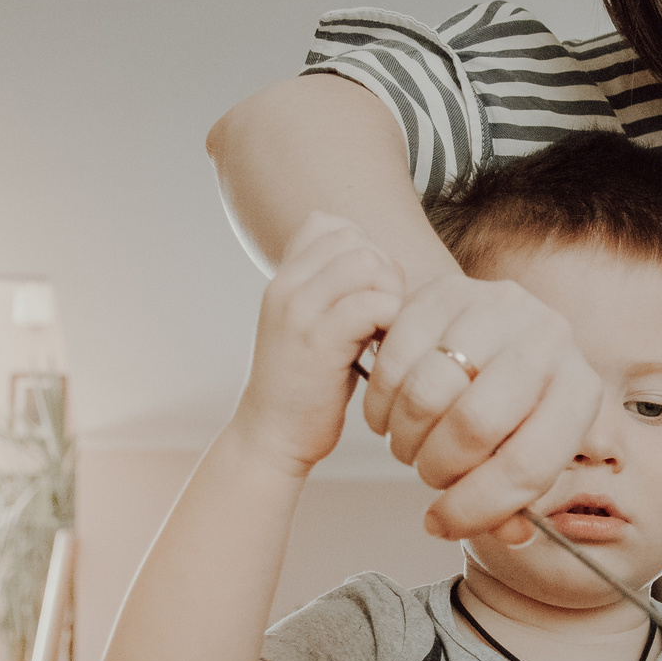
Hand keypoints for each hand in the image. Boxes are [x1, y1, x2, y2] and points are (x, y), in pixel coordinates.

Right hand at [234, 214, 403, 475]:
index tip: (368, 293)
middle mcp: (286, 285)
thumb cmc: (305, 385)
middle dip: (385, 274)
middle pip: (357, 241)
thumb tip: (384, 267)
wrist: (271, 435)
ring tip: (384, 331)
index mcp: (284, 278)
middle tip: (383, 316)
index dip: (364, 251)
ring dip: (391, 296)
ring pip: (368, 264)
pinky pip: (372, 305)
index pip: (331, 225)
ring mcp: (298, 310)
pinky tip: (382, 349)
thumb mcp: (311, 324)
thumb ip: (334, 290)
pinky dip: (390, 322)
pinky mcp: (318, 341)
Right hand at [361, 271, 601, 542]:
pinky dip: (381, 404)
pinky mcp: (445, 289)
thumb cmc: (505, 406)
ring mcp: (496, 306)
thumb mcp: (523, 451)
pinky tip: (389, 415)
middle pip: (474, 426)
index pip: (528, 465)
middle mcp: (549, 339)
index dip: (476, 509)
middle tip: (427, 475)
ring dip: (405, 438)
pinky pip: (394, 360)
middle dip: (437, 469)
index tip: (439, 525)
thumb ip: (516, 501)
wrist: (484, 332)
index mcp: (579, 391)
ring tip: (410, 446)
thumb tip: (511, 534)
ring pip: (427, 394)